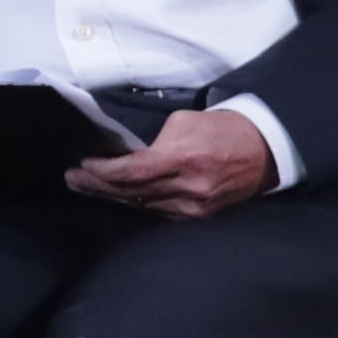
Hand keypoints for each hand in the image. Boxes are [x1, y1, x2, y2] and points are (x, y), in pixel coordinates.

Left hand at [67, 105, 272, 219]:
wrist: (266, 149)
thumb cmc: (224, 128)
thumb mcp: (186, 122)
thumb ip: (155, 142)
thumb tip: (128, 154)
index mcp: (185, 159)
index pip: (132, 172)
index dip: (103, 171)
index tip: (82, 163)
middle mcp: (188, 188)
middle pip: (131, 193)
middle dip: (97, 186)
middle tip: (71, 178)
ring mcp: (194, 207)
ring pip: (142, 205)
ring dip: (111, 196)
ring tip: (84, 187)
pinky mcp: (199, 216)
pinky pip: (159, 212)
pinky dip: (135, 203)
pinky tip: (116, 197)